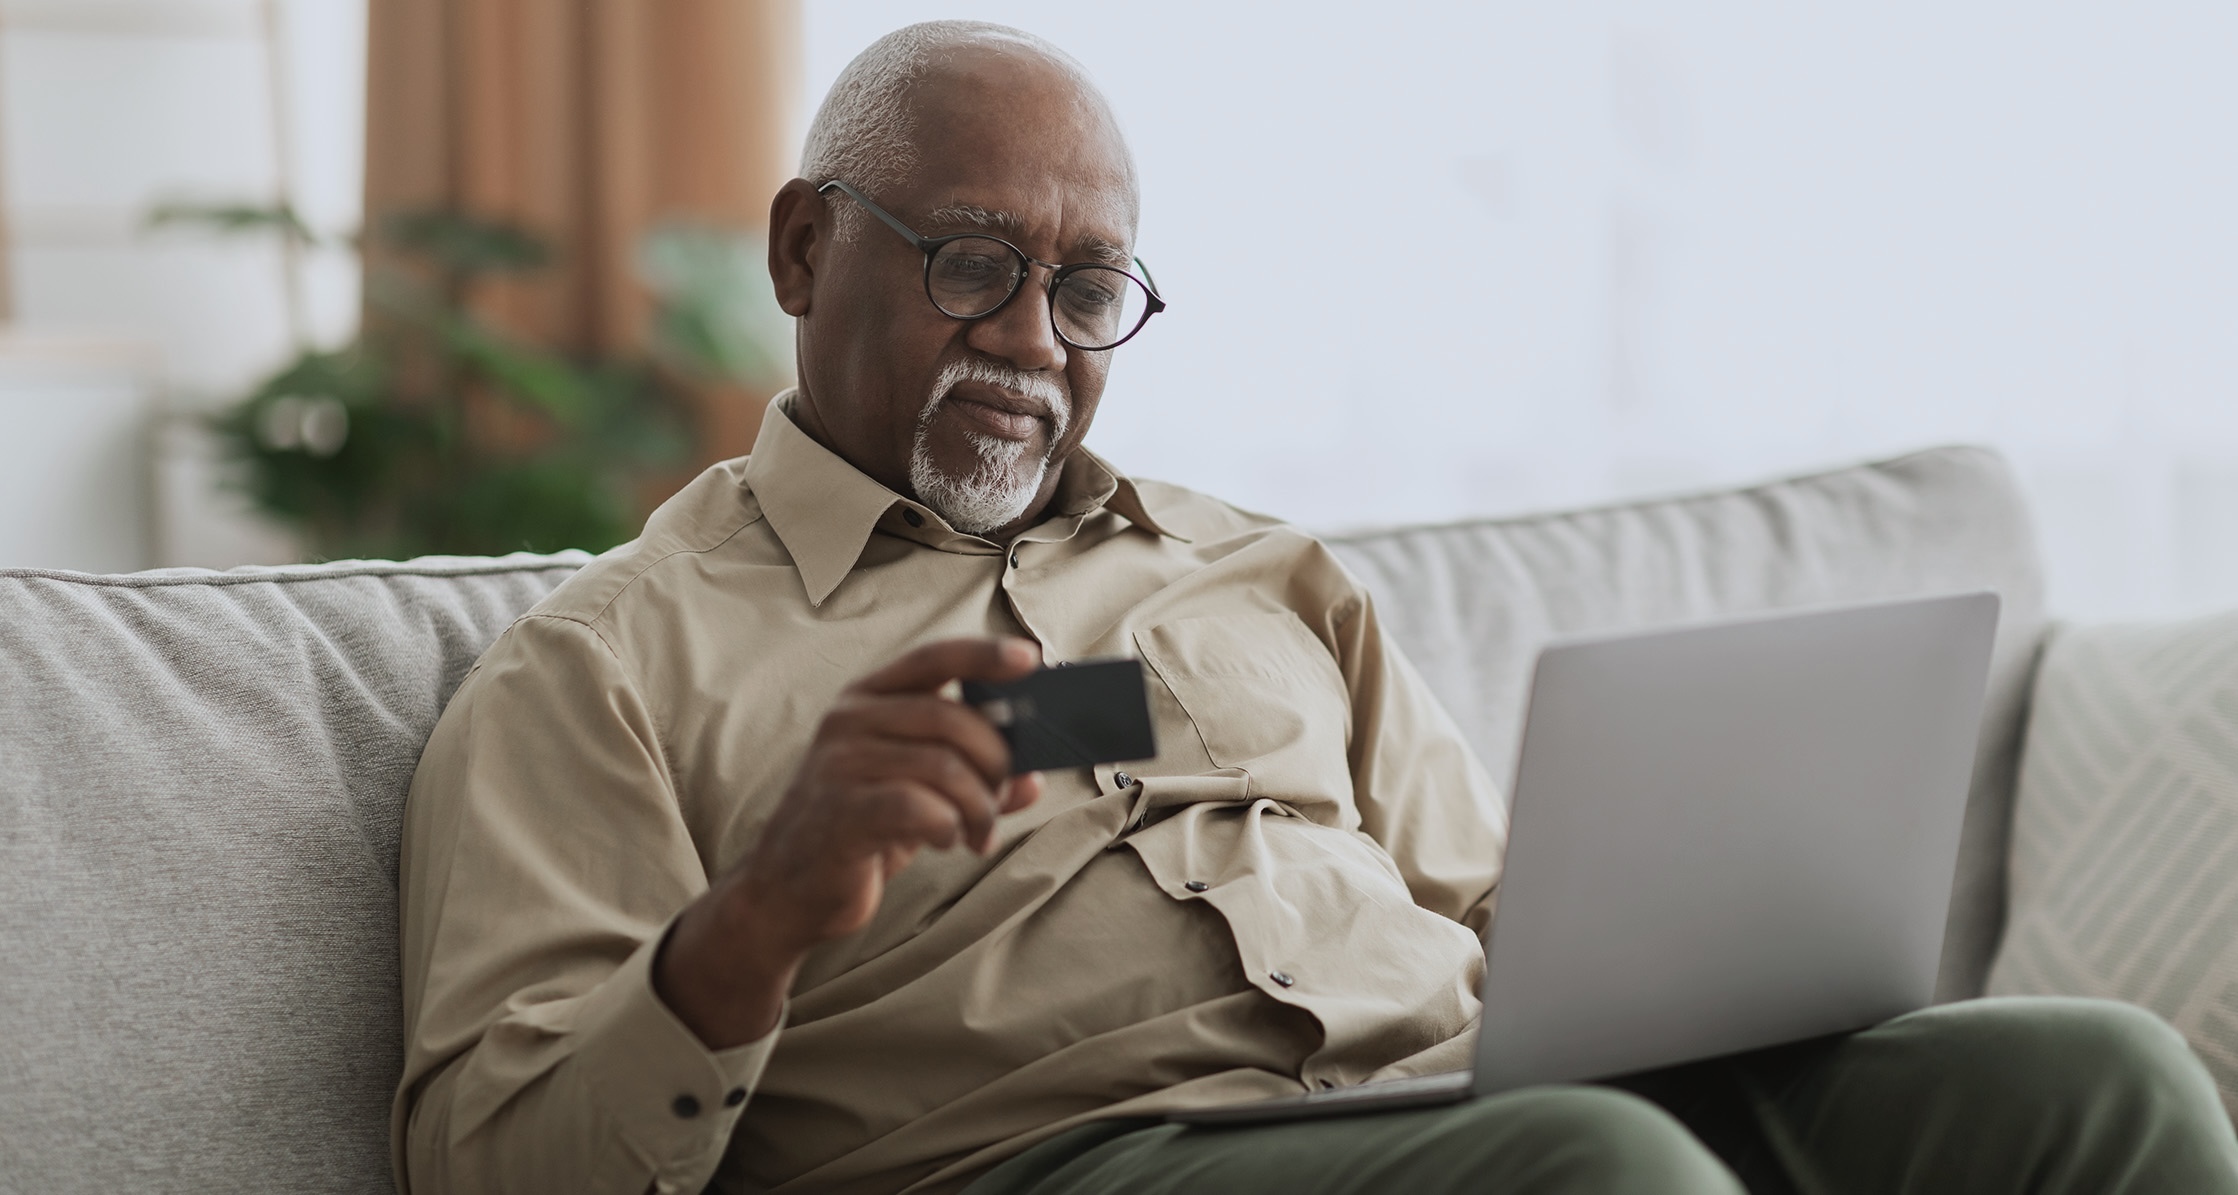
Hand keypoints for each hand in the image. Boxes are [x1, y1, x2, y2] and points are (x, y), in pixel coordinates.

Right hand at [655, 637, 1044, 1047]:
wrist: (786, 890)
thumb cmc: (856, 829)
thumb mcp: (916, 793)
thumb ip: (969, 778)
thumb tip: (1032, 781)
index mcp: (867, 699)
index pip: (932, 658)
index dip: (984, 655)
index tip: (1028, 658)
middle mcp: (849, 721)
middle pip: (951, 718)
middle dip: (994, 762)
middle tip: (1000, 798)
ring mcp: (839, 764)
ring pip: (943, 766)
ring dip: (978, 806)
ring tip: (978, 834)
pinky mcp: (840, 811)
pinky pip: (919, 807)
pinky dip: (949, 825)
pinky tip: (948, 840)